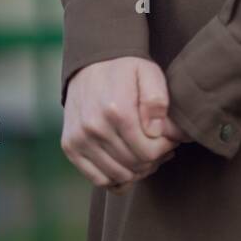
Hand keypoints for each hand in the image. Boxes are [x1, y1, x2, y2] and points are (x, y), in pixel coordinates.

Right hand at [61, 56, 190, 192]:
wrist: (91, 62)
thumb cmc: (126, 69)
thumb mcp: (149, 73)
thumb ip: (157, 101)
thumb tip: (157, 132)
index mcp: (117, 109)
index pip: (148, 151)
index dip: (165, 148)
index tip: (171, 138)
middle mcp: (94, 127)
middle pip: (134, 164)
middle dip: (154, 159)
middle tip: (162, 147)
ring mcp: (79, 138)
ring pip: (118, 175)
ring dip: (137, 171)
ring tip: (146, 154)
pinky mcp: (70, 146)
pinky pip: (98, 179)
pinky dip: (116, 178)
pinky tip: (127, 164)